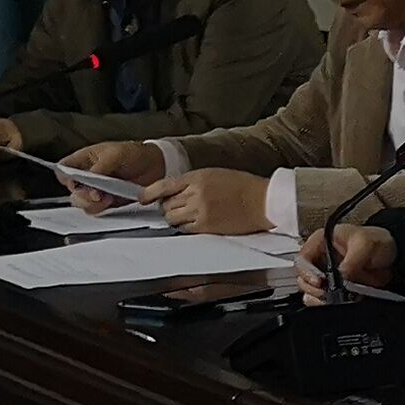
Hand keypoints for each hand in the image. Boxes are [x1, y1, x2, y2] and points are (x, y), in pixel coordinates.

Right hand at [65, 141, 158, 212]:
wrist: (156, 166)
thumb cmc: (134, 154)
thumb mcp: (115, 155)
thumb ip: (99, 168)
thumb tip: (89, 180)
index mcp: (84, 160)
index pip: (64, 170)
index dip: (66, 178)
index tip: (77, 182)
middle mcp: (87, 176)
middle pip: (71, 190)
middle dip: (82, 195)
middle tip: (96, 194)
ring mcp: (96, 190)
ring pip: (82, 202)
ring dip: (92, 203)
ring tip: (107, 197)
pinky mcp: (106, 201)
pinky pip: (96, 209)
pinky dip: (101, 208)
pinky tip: (111, 201)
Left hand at [151, 168, 272, 236]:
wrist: (262, 201)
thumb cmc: (242, 186)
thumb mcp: (214, 174)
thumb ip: (192, 182)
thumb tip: (172, 192)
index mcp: (197, 177)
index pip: (164, 185)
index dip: (149, 193)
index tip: (142, 198)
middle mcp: (196, 193)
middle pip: (166, 204)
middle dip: (168, 206)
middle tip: (177, 207)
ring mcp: (200, 211)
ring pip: (172, 218)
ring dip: (175, 217)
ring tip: (188, 215)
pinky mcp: (206, 226)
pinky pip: (184, 229)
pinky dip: (185, 227)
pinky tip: (195, 222)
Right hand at [300, 223, 395, 303]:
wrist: (392, 258)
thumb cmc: (376, 242)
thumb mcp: (365, 243)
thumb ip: (352, 258)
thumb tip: (342, 273)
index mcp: (320, 243)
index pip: (302, 260)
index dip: (307, 272)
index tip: (319, 281)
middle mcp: (319, 260)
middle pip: (303, 279)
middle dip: (313, 289)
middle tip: (328, 292)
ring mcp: (326, 277)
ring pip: (311, 293)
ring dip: (321, 299)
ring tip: (335, 298)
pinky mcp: (335, 290)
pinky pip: (325, 301)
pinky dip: (330, 305)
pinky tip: (341, 302)